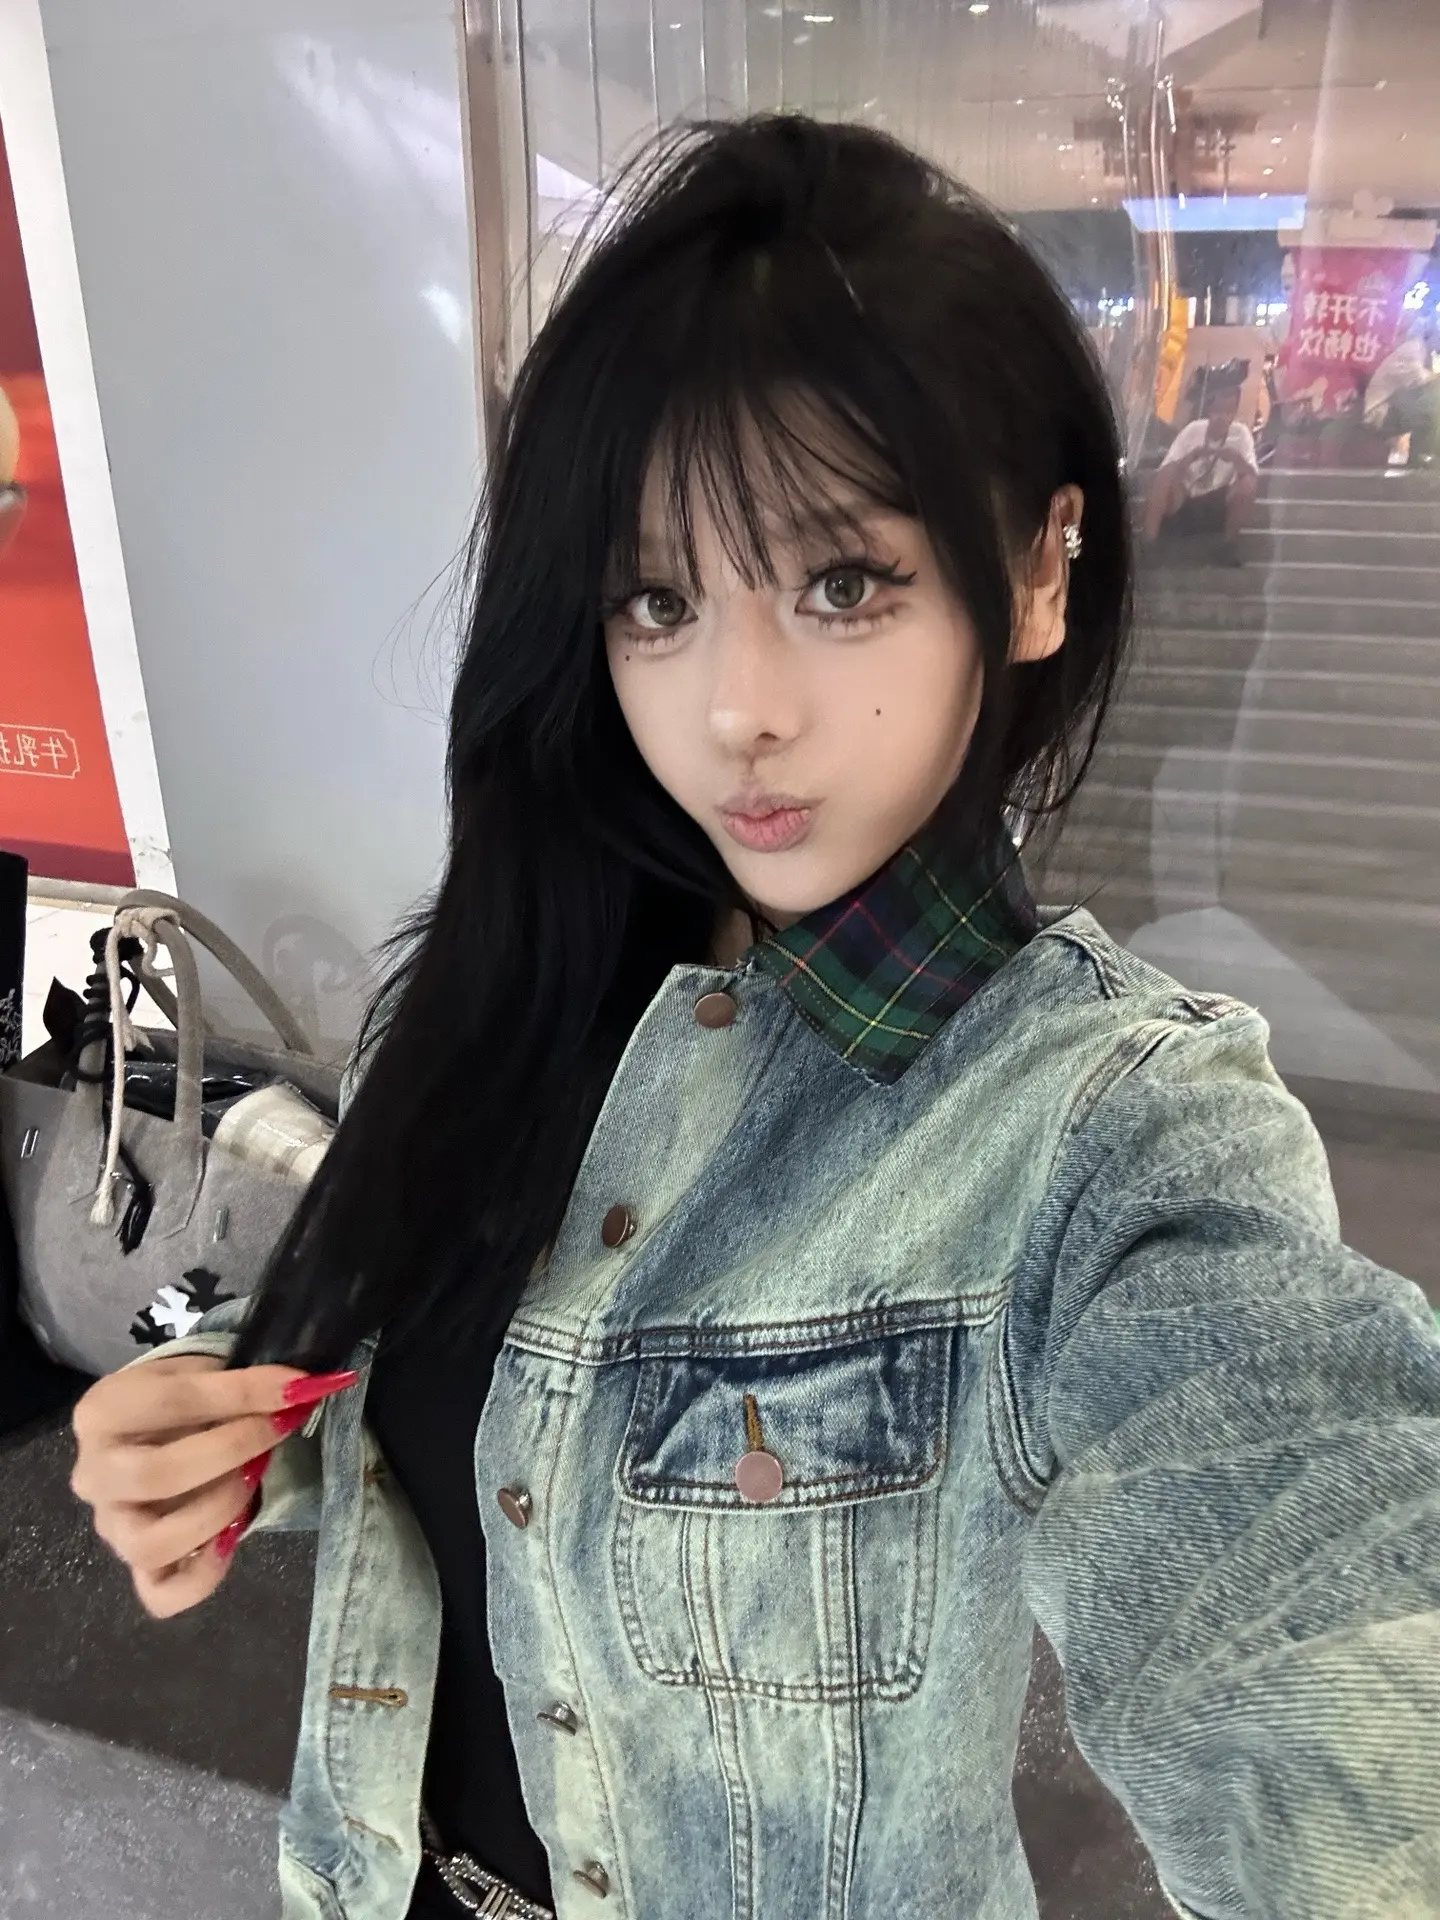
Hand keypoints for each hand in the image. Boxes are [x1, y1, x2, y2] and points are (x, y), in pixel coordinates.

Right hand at [69, 1354, 353, 1618]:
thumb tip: (306, 1388)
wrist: (159, 1430)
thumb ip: (242, 1381)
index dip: (242, 1394)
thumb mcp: (202, 1371)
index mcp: (102, 1413)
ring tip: (253, 1479)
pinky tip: (232, 1538)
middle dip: (232, 1450)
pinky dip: (204, 1575)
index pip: (171, 1402)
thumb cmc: (183, 1397)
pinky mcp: (137, 1568)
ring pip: (152, 1544)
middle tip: (279, 1429)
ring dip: (217, 1512)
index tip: (298, 1388)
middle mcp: (94, 1475)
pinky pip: (162, 1594)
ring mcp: (112, 1527)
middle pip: (156, 1476)